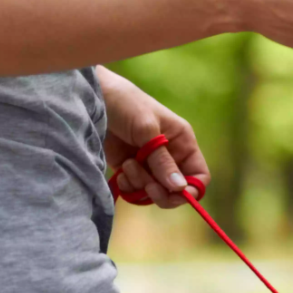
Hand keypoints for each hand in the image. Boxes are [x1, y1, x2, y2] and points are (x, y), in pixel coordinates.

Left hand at [98, 67, 210, 208]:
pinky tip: (121, 172)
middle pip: (177, 190)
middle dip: (163, 192)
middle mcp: (170, 156)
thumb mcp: (146, 130)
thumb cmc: (126, 104)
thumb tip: (180, 188)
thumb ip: (162, 161)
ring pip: (155, 192)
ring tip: (128, 165)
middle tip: (148, 187)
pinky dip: (129, 186)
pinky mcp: (130, 169)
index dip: (191, 189)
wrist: (93, 99)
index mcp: (182, 142)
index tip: (175, 193)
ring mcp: (149, 164)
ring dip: (141, 184)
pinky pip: (136, 190)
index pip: (199, 175)